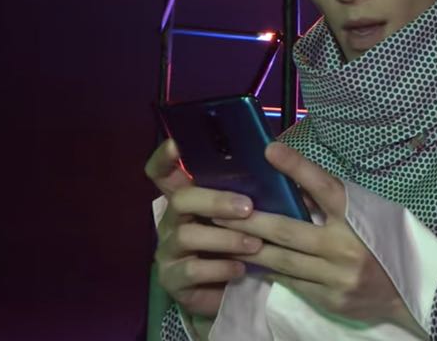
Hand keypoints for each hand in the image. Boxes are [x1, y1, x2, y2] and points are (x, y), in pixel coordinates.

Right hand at [145, 139, 264, 318]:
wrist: (234, 292)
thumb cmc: (242, 243)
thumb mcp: (246, 214)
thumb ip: (248, 190)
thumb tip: (274, 157)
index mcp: (188, 198)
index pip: (162, 172)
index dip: (165, 158)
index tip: (177, 145)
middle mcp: (172, 220)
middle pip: (180, 200)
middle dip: (215, 200)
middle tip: (248, 207)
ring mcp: (169, 250)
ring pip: (187, 236)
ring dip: (225, 239)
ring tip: (255, 244)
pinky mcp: (172, 280)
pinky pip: (192, 271)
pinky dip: (220, 269)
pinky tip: (241, 269)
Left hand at [213, 142, 421, 332]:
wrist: (412, 294)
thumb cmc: (388, 245)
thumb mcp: (371, 214)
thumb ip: (336, 203)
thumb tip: (295, 185)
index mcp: (360, 217)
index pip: (325, 187)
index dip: (298, 167)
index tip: (270, 150)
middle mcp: (347, 246)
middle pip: (289, 229)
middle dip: (250, 219)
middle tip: (215, 208)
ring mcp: (338, 276)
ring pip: (282, 260)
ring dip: (248, 247)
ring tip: (219, 236)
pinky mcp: (331, 299)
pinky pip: (291, 282)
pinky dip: (267, 271)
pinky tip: (245, 262)